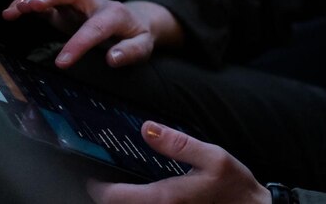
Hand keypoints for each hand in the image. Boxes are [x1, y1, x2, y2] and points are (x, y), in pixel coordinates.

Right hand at [2, 0, 182, 67]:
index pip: (95, 27)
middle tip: (33, 6)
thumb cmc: (138, 34)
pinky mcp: (65, 5)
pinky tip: (12, 10)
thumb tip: (112, 58)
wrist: (136, 18)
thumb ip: (130, 52)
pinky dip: (28, 0)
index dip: (78, 43)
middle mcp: (94, 3)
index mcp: (115, 15)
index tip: (61, 63)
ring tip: (16, 8)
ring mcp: (78, 2)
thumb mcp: (143, 45)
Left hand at [86, 121, 271, 203]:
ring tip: (118, 187)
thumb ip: (178, 143)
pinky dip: (138, 202)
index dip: (97, 186)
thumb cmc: (235, 186)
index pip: (114, 196)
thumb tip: (147, 128)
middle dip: (108, 194)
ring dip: (123, 200)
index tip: (90, 173)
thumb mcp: (212, 157)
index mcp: (165, 196)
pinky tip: (142, 193)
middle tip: (103, 177)